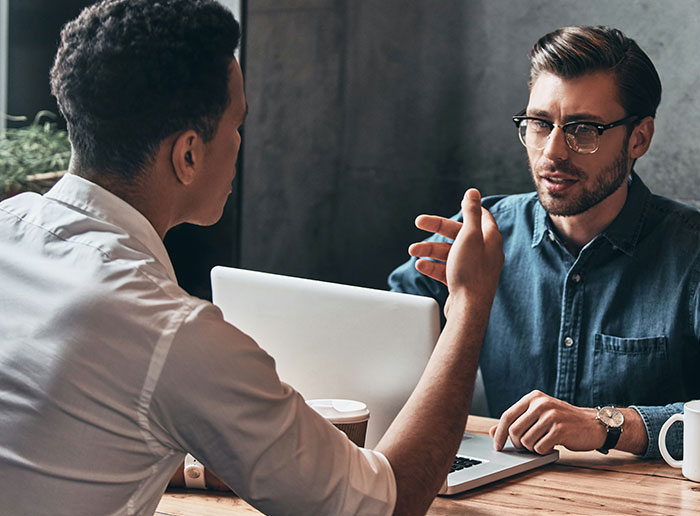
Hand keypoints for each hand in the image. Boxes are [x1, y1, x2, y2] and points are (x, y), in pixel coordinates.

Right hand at [408, 189, 502, 305]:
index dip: (468, 208)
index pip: (481, 216)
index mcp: (489, 239)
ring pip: (449, 252)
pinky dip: (433, 265)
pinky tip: (421, 265)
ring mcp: (473, 268)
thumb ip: (471, 212)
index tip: (458, 203)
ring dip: (429, 249)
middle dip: (436, 228)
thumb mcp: (468, 236)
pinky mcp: (463, 282)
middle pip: (459, 233)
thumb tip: (473, 192)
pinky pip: (446, 269)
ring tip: (412, 251)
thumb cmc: (470, 273)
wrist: (469, 310)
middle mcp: (484, 252)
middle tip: (418, 222)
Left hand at [488, 390, 605, 453]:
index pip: (507, 416)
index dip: (499, 433)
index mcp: (533, 397)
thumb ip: (517, 421)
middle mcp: (541, 404)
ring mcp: (551, 416)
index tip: (497, 445)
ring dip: (531, 448)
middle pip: (514, 430)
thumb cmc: (562, 420)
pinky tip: (550, 446)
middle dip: (516, 443)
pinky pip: (539, 448)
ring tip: (541, 443)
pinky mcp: (560, 430)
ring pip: (526, 441)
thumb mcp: (538, 415)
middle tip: (524, 447)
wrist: (592, 424)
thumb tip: (491, 432)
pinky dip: (542, 451)